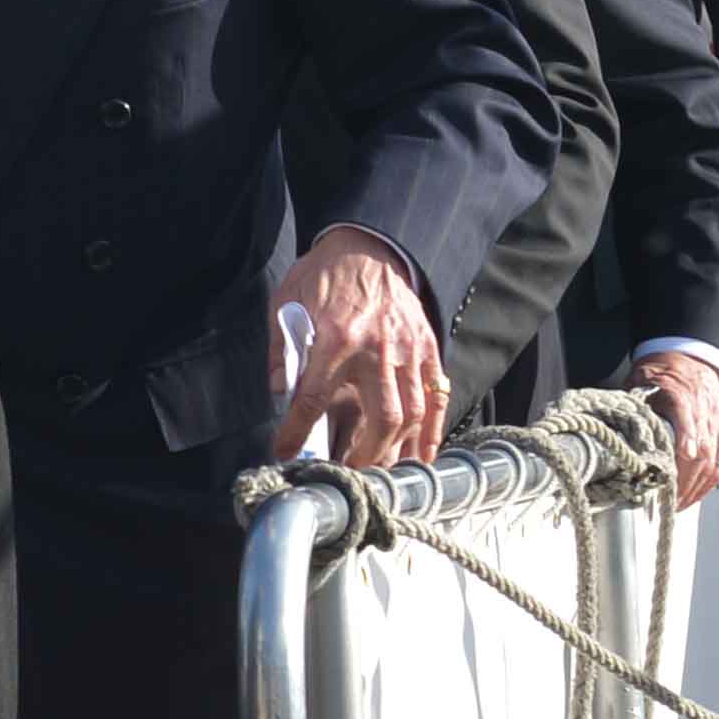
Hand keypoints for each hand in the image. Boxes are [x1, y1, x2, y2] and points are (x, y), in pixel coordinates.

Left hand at [271, 227, 444, 465]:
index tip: (285, 452)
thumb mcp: (288, 304)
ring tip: (382, 473)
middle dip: (366, 456)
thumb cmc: (324, 275)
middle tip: (349, 474)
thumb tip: (281, 391)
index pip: (313, 399)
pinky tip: (423, 456)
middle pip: (381, 418)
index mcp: (336, 340)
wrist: (369, 244)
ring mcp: (408, 351)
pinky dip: (432, 431)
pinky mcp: (428, 348)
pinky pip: (437, 397)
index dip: (296, 432)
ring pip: (413, 413)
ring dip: (398, 450)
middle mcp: (377, 350)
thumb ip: (282, 350)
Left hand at [628, 351, 718, 507]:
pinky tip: (696, 493)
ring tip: (678, 505)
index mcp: (681, 393)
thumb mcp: (638, 382)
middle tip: (667, 502)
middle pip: (701, 452)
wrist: (687, 354)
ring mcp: (718, 419)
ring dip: (696, 487)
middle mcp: (704, 408)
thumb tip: (612, 436)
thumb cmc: (659, 370)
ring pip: (713, 460)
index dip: (683, 446)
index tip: (674, 467)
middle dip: (685, 482)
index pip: (687, 423)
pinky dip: (711, 480)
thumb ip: (631, 409)